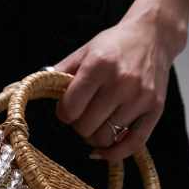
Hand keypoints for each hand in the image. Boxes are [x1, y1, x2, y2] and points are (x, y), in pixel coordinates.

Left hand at [52, 12, 180, 162]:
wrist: (153, 36)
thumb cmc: (114, 45)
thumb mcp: (84, 51)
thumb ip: (60, 73)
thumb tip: (33, 90)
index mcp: (99, 65)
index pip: (70, 109)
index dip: (63, 113)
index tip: (67, 108)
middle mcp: (121, 82)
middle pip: (86, 127)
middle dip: (78, 125)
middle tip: (82, 115)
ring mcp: (140, 97)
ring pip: (106, 138)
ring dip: (94, 137)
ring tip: (96, 123)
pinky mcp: (155, 109)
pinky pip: (133, 144)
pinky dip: (115, 153)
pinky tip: (104, 149)